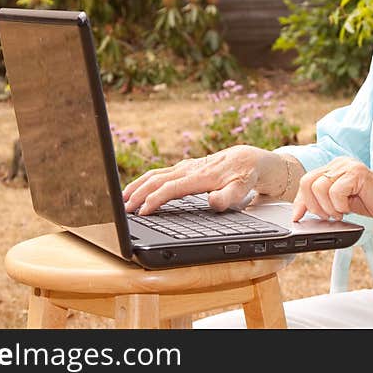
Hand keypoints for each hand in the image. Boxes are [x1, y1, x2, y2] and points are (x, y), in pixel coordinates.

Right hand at [122, 144, 265, 214]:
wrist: (249, 159)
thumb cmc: (245, 176)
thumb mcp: (242, 188)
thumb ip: (228, 197)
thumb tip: (213, 201)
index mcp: (199, 176)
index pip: (170, 188)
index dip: (154, 200)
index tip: (142, 212)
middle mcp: (189, 169)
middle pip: (157, 180)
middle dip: (138, 194)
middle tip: (124, 209)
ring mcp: (186, 167)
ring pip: (155, 174)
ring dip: (138, 185)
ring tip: (123, 198)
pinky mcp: (185, 167)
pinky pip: (160, 173)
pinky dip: (145, 180)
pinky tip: (140, 188)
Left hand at [292, 156, 372, 224]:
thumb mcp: (341, 202)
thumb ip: (322, 201)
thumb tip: (299, 211)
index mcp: (334, 167)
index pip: (306, 181)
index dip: (299, 201)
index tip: (297, 217)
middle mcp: (339, 163)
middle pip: (307, 182)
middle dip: (313, 205)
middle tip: (328, 216)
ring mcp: (348, 166)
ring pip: (319, 187)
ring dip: (328, 207)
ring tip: (341, 212)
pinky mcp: (357, 173)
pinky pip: (335, 191)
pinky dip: (339, 205)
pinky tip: (349, 207)